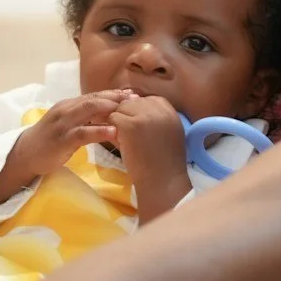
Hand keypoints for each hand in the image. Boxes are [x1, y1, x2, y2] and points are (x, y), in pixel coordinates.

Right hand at [0, 92, 128, 204]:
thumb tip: (110, 116)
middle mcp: (66, 109)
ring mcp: (63, 124)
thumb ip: (84, 119)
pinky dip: (99, 130)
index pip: (94, 95)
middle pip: (94, 99)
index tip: (133, 94)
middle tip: (137, 99)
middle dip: (116, 98)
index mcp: (69, 105)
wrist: (25, 154)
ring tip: (128, 109)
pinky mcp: (62, 139)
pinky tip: (113, 131)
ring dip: (110, 108)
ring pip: (88, 110)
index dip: (114, 94)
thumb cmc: (49, 141)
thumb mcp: (67, 125)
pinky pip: (83, 133)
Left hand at [108, 94, 192, 219]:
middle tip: (127, 135)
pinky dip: (111, 130)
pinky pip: (112, 118)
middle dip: (125, 116)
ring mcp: (144, 115)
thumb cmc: (162, 161)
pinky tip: (119, 142)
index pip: (144, 100)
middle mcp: (158, 108)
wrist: (162, 181)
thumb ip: (151, 116)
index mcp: (169, 109)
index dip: (136, 113)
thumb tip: (127, 101)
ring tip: (124, 139)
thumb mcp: (164, 132)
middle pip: (130, 102)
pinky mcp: (130, 124)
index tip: (135, 128)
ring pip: (120, 109)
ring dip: (117, 122)